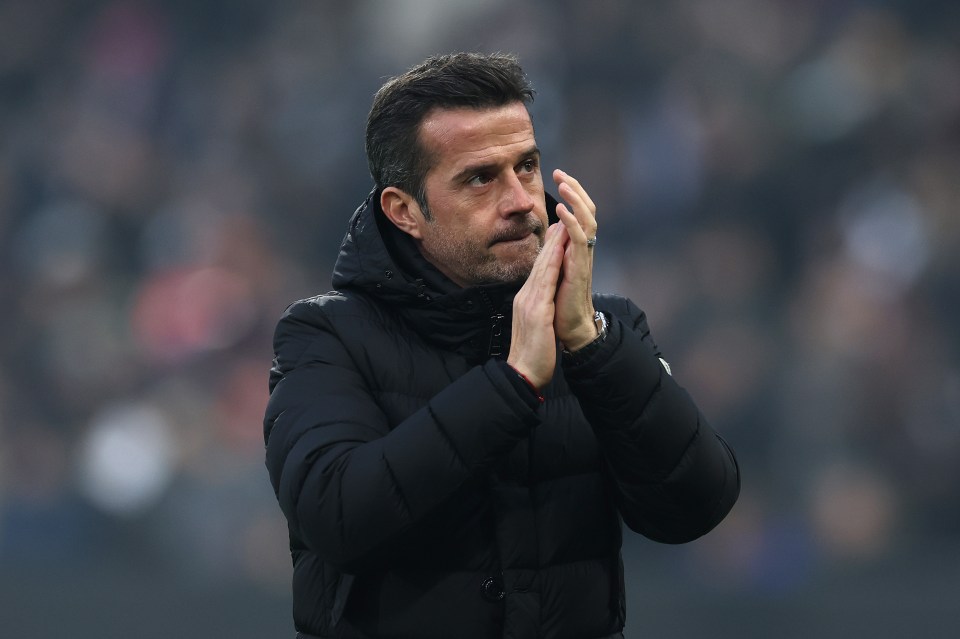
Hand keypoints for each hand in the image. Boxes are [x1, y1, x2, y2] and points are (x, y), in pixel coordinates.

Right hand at [507, 222, 564, 388]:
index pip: (537, 272)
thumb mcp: (534, 327)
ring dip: (553, 246)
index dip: (547, 253)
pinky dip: (553, 264)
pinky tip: (560, 252)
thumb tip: (543, 304)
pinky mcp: (536, 311)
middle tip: (560, 220)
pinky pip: (546, 282)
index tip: (556, 236)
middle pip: (538, 265)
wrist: (523, 373)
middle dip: (550, 242)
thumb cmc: (531, 354)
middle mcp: (525, 298)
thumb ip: (537, 311)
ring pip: (542, 268)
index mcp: (525, 302)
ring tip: (562, 227)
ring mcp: (529, 303)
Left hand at [552, 169, 597, 351]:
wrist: (568, 331)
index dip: (571, 194)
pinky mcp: (580, 270)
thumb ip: (555, 249)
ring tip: (564, 184)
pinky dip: (572, 223)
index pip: (578, 213)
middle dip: (575, 189)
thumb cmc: (560, 304)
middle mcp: (583, 250)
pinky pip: (579, 241)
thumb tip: (553, 229)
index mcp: (576, 248)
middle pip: (587, 211)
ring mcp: (584, 259)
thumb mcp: (554, 270)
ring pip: (587, 220)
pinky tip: (562, 210)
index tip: (557, 176)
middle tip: (560, 173)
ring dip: (575, 200)